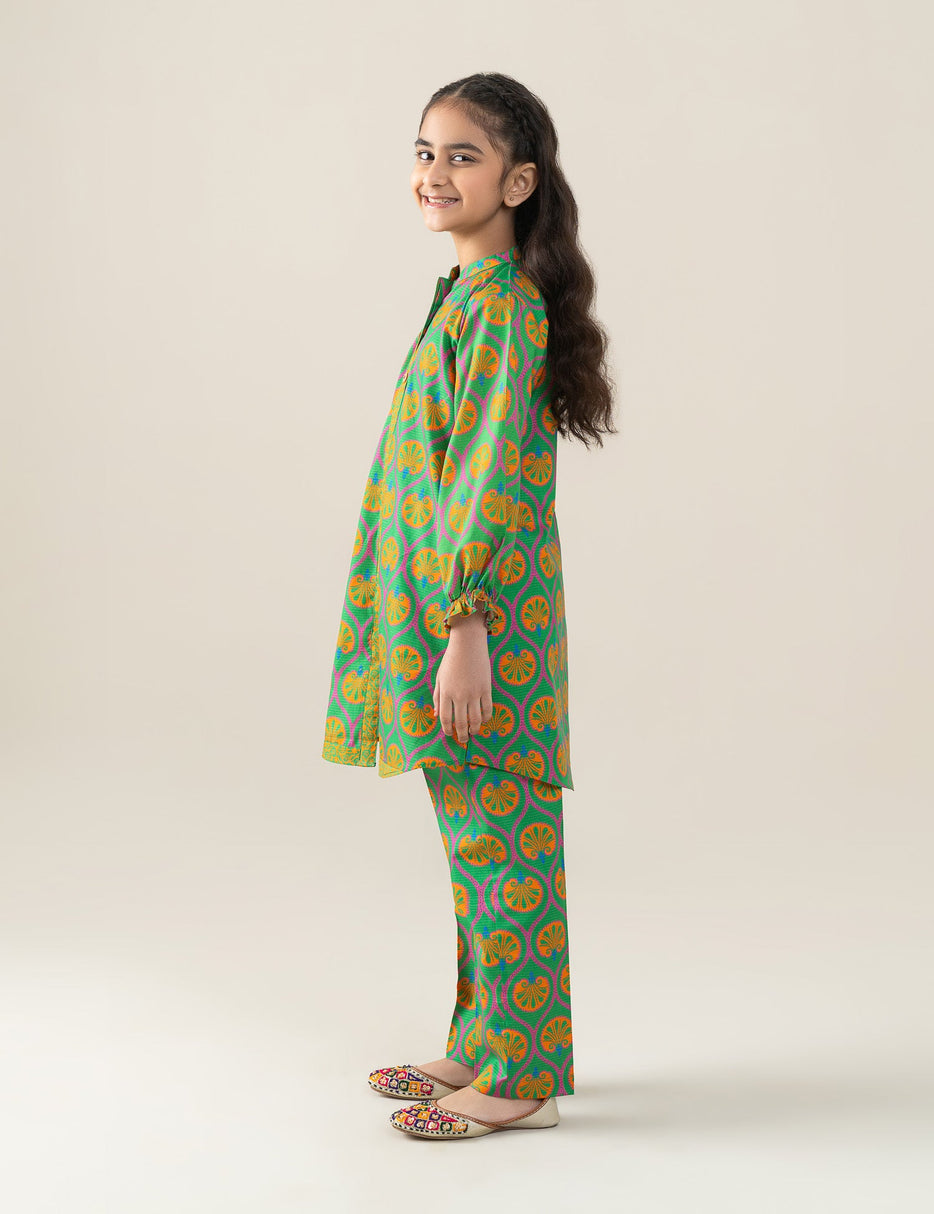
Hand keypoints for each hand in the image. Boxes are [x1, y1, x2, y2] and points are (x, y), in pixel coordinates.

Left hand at [432, 611, 492, 744]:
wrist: (468, 644)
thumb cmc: (451, 660)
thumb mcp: (440, 678)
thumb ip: (438, 697)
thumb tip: (437, 715)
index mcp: (446, 693)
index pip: (445, 719)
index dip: (447, 730)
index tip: (449, 734)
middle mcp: (459, 695)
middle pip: (461, 722)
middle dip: (462, 735)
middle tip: (463, 740)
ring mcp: (474, 693)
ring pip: (476, 719)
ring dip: (475, 729)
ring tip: (474, 732)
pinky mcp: (486, 688)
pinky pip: (488, 709)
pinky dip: (486, 718)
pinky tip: (484, 721)